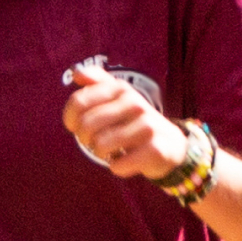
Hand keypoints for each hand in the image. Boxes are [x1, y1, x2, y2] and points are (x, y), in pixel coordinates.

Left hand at [62, 64, 187, 179]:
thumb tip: (76, 73)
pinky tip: (122, 162)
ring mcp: (147, 126)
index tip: (74, 127)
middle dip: (84, 138)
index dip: (70, 118)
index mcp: (120, 88)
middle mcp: (135, 104)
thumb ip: (97, 81)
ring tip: (107, 152)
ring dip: (99, 153)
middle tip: (92, 143)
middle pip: (88, 125)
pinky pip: (119, 164)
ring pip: (101, 145)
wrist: (171, 144)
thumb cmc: (135, 121)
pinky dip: (116, 167)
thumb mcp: (119, 96)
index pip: (79, 102)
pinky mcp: (155, 150)